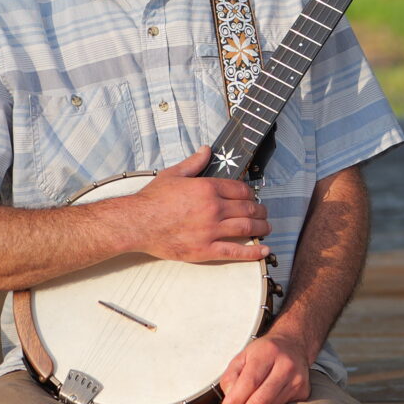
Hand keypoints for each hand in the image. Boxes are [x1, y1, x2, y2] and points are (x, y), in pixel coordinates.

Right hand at [129, 148, 271, 263]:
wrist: (137, 223)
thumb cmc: (152, 200)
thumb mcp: (173, 174)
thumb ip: (194, 162)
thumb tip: (206, 150)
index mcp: (208, 188)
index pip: (240, 190)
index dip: (251, 194)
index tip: (253, 198)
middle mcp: (213, 208)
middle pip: (247, 209)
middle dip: (260, 211)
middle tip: (264, 213)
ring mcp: (211, 230)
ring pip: (246, 228)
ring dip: (261, 227)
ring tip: (266, 228)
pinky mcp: (205, 249)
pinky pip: (235, 252)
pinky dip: (252, 252)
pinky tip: (263, 250)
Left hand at [219, 333, 312, 403]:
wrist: (293, 345)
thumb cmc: (265, 351)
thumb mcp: (243, 356)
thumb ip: (231, 376)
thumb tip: (230, 401)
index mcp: (268, 352)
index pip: (250, 381)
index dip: (236, 400)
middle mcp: (286, 365)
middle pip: (261, 399)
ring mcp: (297, 380)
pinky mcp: (303, 392)